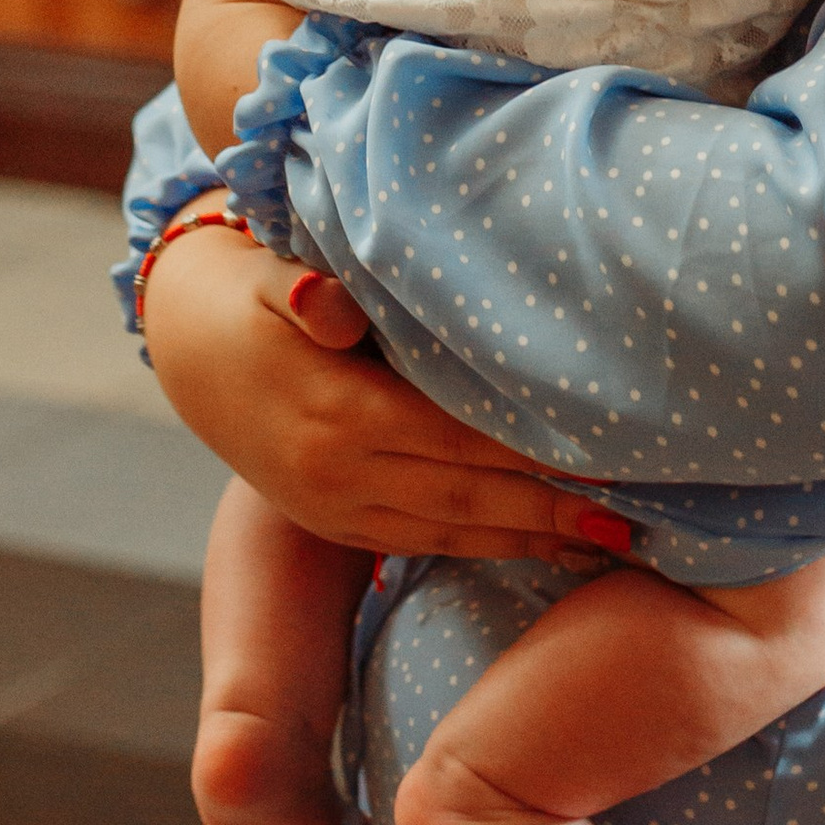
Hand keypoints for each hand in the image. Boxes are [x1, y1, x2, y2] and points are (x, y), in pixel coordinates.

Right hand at [141, 219, 624, 567]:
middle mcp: (339, 472)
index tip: (600, 455)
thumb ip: (306, 290)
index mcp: (337, 410)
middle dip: (550, 511)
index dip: (527, 451)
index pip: (455, 435)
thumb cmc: (258, 296)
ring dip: (531, 540)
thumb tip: (327, 303)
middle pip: (466, 495)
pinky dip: (486, 546)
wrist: (193, 349)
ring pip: (451, 531)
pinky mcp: (337, 524)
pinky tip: (540, 545)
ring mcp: (337, 507)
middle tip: (631, 520)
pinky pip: (423, 542)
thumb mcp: (270, 278)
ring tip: (607, 543)